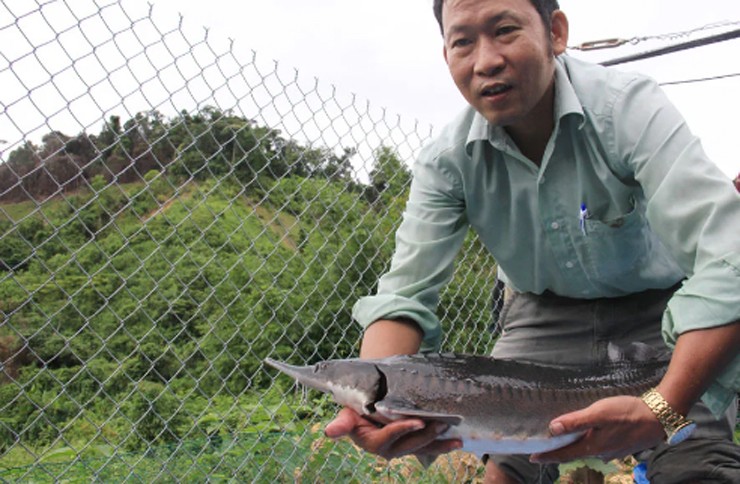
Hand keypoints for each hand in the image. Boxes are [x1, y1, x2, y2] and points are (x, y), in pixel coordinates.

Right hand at [324, 407, 461, 461]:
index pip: (389, 438)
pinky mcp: (412, 444)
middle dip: (426, 435)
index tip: (418, 421)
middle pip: (409, 445)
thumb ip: (342, 424)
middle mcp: (388, 450)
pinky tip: (456, 442)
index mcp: (372, 443)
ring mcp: (402, 448)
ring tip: (455, 438)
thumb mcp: (346, 415)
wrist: (365, 406)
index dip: (403, 430)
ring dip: (439, 444)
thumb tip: (329, 432)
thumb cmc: (355, 408)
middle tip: (441, 423)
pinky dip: (442, 445)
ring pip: (421, 448)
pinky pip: (428, 447)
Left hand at [530, 396, 664, 463]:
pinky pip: (599, 445)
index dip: (547, 456)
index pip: (564, 454)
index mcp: (592, 446)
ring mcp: (612, 451)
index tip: (532, 458)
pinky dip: (588, 441)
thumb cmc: (628, 413)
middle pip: (574, 453)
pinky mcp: (620, 445)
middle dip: (558, 451)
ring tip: (562, 439)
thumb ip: (576, 421)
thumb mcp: (599, 413)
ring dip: (574, 445)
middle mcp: (601, 453)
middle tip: (543, 448)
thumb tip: (552, 428)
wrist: (660, 418)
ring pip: (587, 449)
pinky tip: (588, 433)